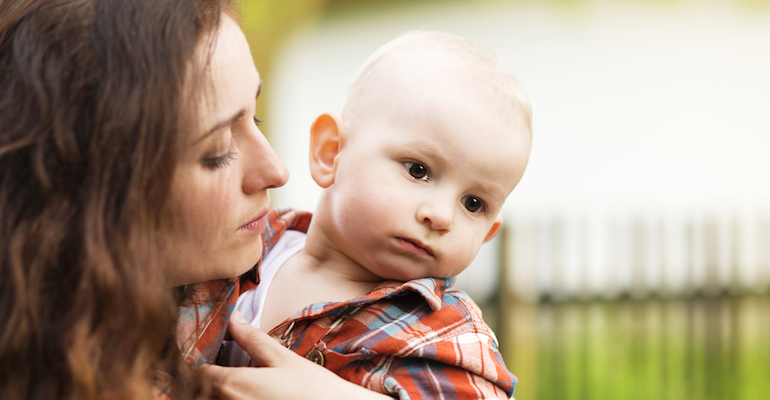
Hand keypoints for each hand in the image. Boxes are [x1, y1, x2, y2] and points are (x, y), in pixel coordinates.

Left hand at [195, 311, 391, 399]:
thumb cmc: (312, 390)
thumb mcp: (283, 359)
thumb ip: (253, 339)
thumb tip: (234, 318)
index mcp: (230, 384)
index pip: (194, 373)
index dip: (192, 363)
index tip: (194, 357)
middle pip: (194, 393)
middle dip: (196, 383)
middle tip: (199, 371)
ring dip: (208, 393)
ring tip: (219, 384)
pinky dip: (223, 399)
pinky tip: (240, 394)